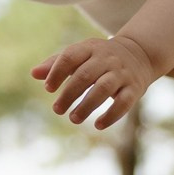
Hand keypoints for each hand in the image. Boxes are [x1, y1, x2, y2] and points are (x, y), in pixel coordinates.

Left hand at [29, 34, 155, 128]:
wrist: (139, 54)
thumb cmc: (100, 58)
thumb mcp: (80, 55)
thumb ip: (56, 63)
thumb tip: (34, 74)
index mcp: (90, 49)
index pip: (71, 57)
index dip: (58, 72)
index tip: (48, 89)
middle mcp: (107, 59)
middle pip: (85, 75)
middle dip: (69, 93)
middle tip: (57, 110)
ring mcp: (122, 74)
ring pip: (104, 88)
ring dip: (87, 105)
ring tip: (73, 119)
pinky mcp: (134, 88)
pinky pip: (124, 102)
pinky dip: (112, 115)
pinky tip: (98, 125)